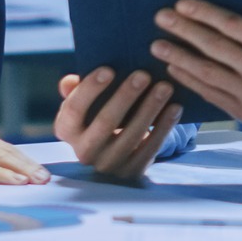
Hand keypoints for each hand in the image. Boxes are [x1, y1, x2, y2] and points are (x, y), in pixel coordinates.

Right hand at [53, 67, 183, 180]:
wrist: (113, 151)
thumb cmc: (97, 115)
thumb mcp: (84, 104)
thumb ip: (76, 90)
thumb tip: (69, 82)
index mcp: (66, 130)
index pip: (74, 108)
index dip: (90, 89)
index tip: (109, 69)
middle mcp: (83, 151)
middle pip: (105, 122)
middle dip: (126, 96)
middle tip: (144, 74)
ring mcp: (108, 165)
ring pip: (131, 135)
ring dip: (150, 109)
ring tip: (165, 87)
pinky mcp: (131, 172)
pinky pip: (150, 148)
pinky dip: (164, 126)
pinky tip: (175, 107)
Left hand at [152, 0, 241, 144]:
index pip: (233, 26)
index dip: (205, 14)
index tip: (182, 3)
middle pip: (215, 48)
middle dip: (184, 31)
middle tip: (160, 18)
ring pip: (208, 74)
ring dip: (179, 57)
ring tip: (157, 44)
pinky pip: (211, 95)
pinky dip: (189, 81)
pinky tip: (173, 68)